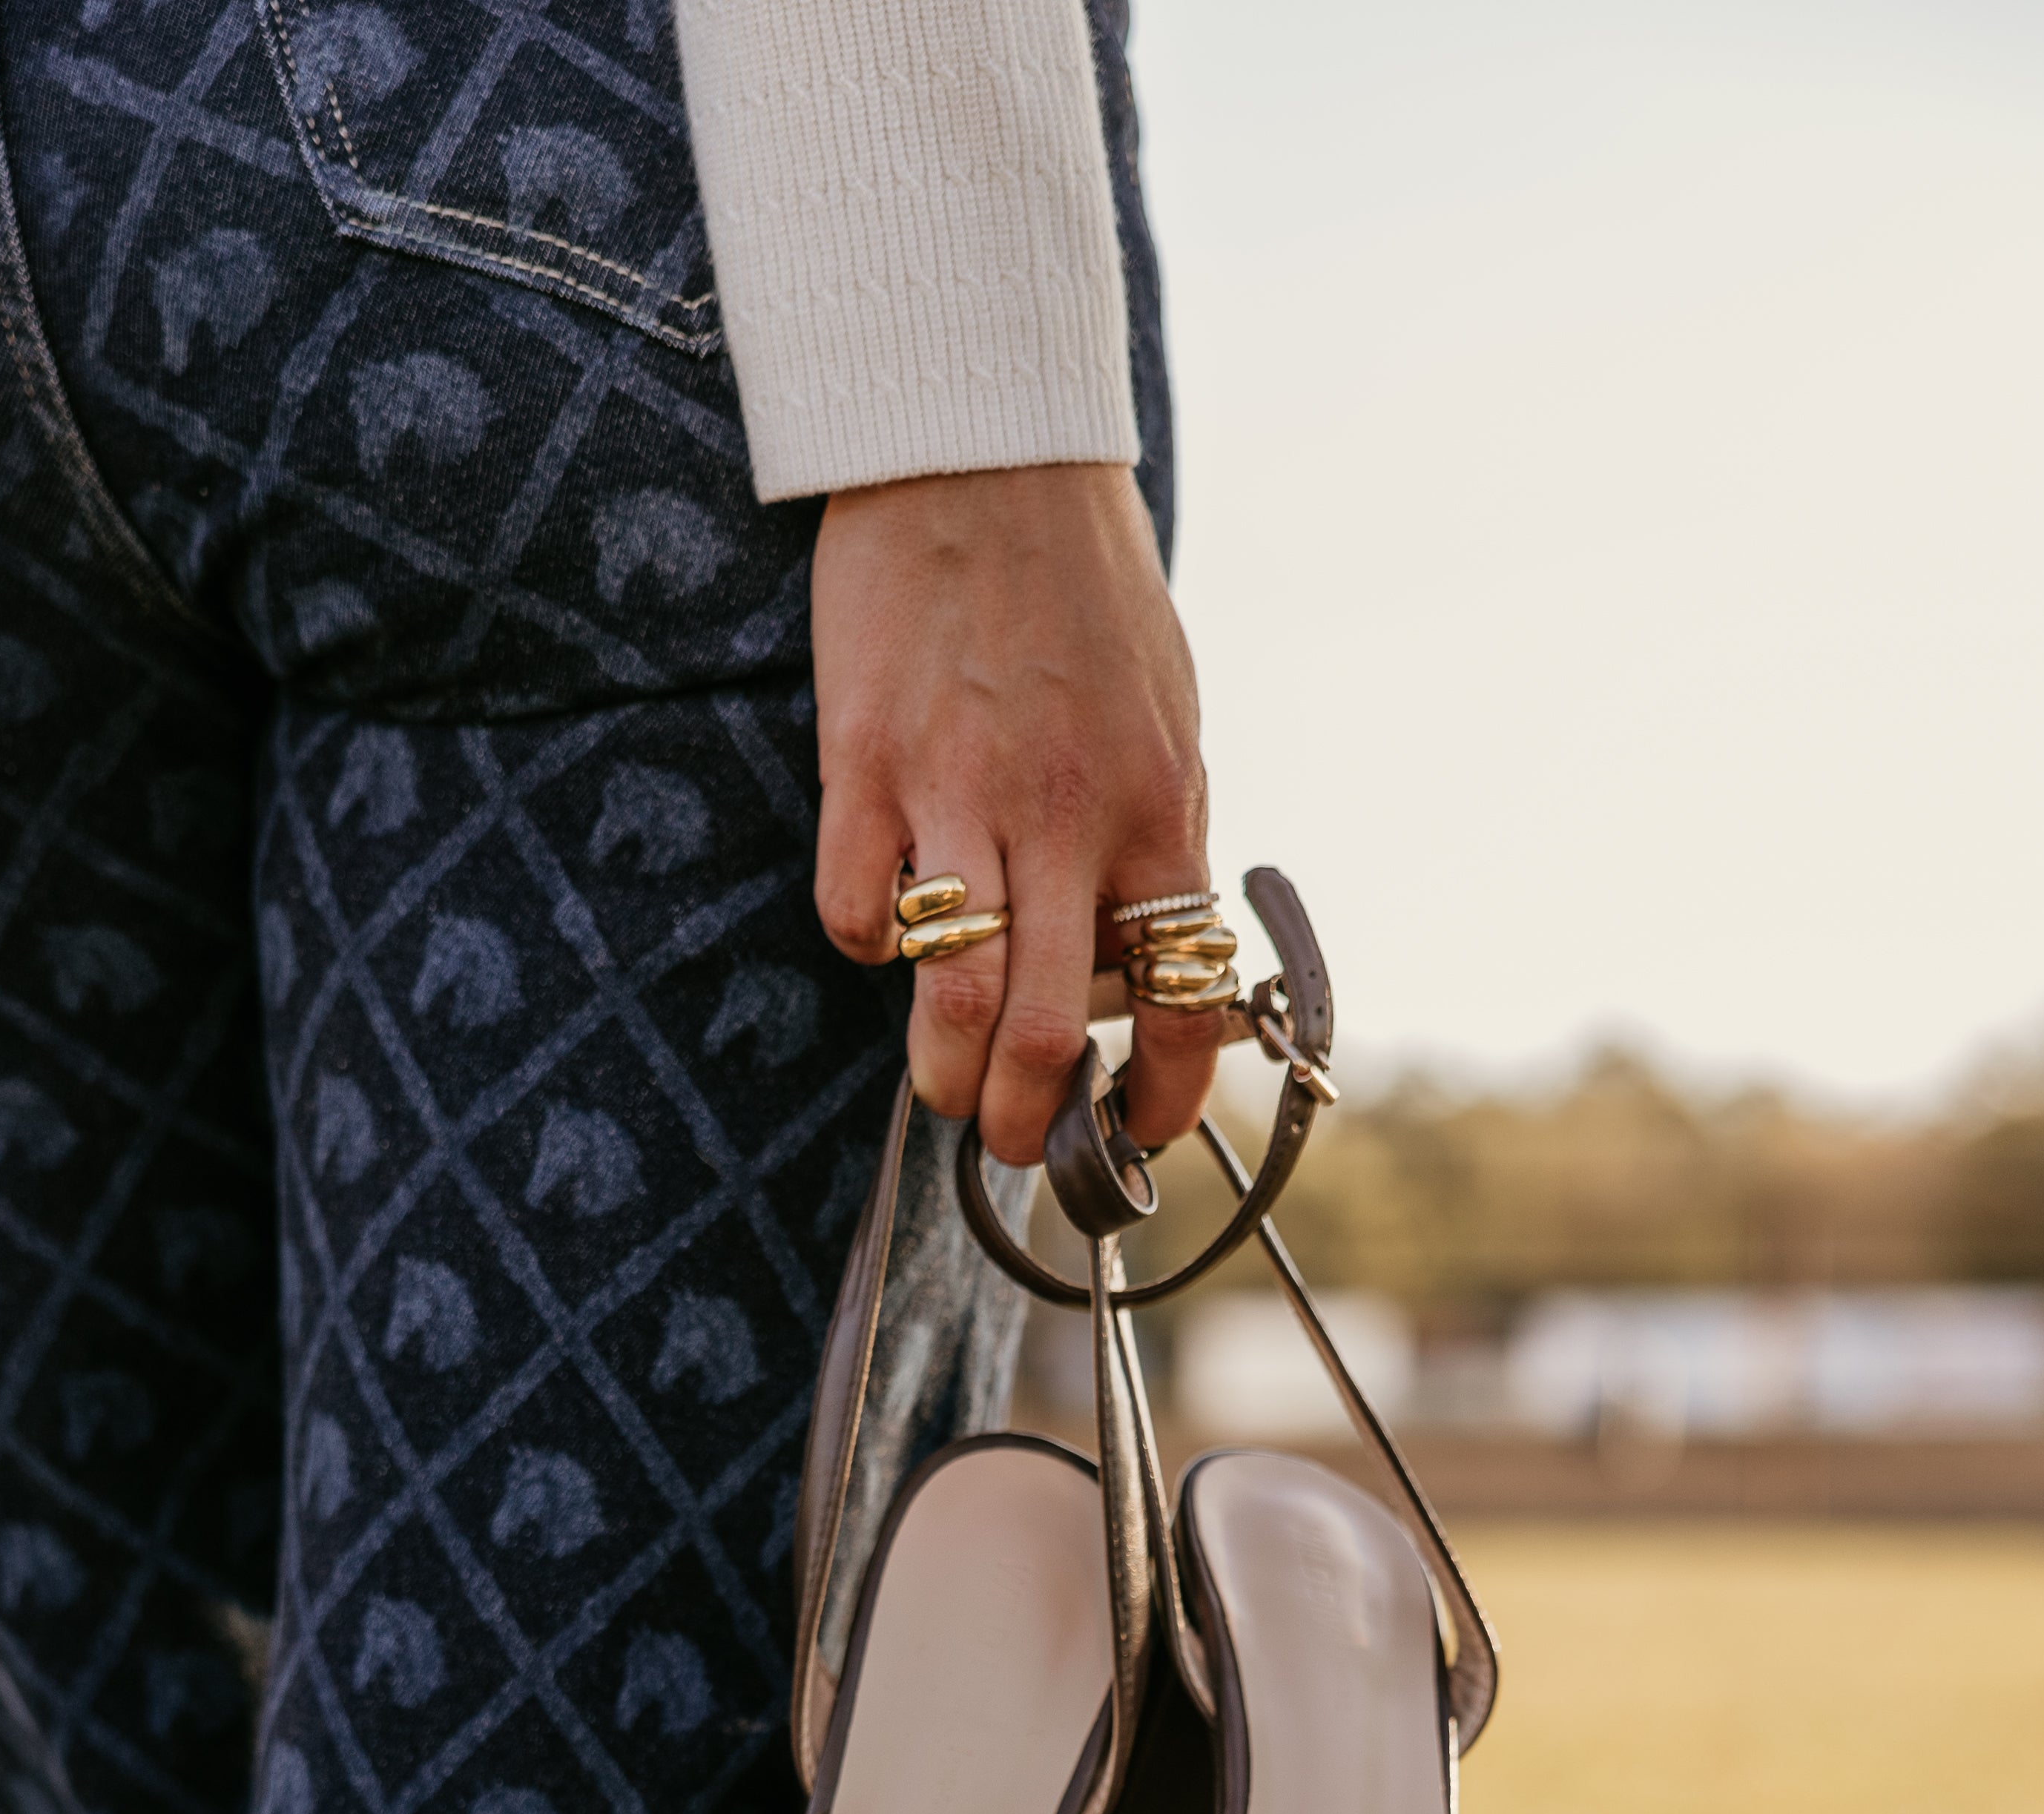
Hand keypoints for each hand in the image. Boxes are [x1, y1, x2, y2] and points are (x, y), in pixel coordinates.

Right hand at [811, 463, 1224, 1167]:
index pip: (1185, 997)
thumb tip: (1135, 954)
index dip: (1164, 1096)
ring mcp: (959, 793)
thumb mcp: (1164, 714)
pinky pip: (858, 914)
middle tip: (1014, 1136)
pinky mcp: (865, 764)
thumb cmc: (1083, 587)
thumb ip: (1150, 837)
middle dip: (1030, 1122)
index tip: (1137, 1128)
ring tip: (947, 1088)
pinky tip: (884, 924)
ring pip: (952, 1002)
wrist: (984, 447)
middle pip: (1049, 1034)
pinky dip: (869, 948)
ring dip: (947, 1076)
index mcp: (1158, 806)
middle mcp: (1066, 816)